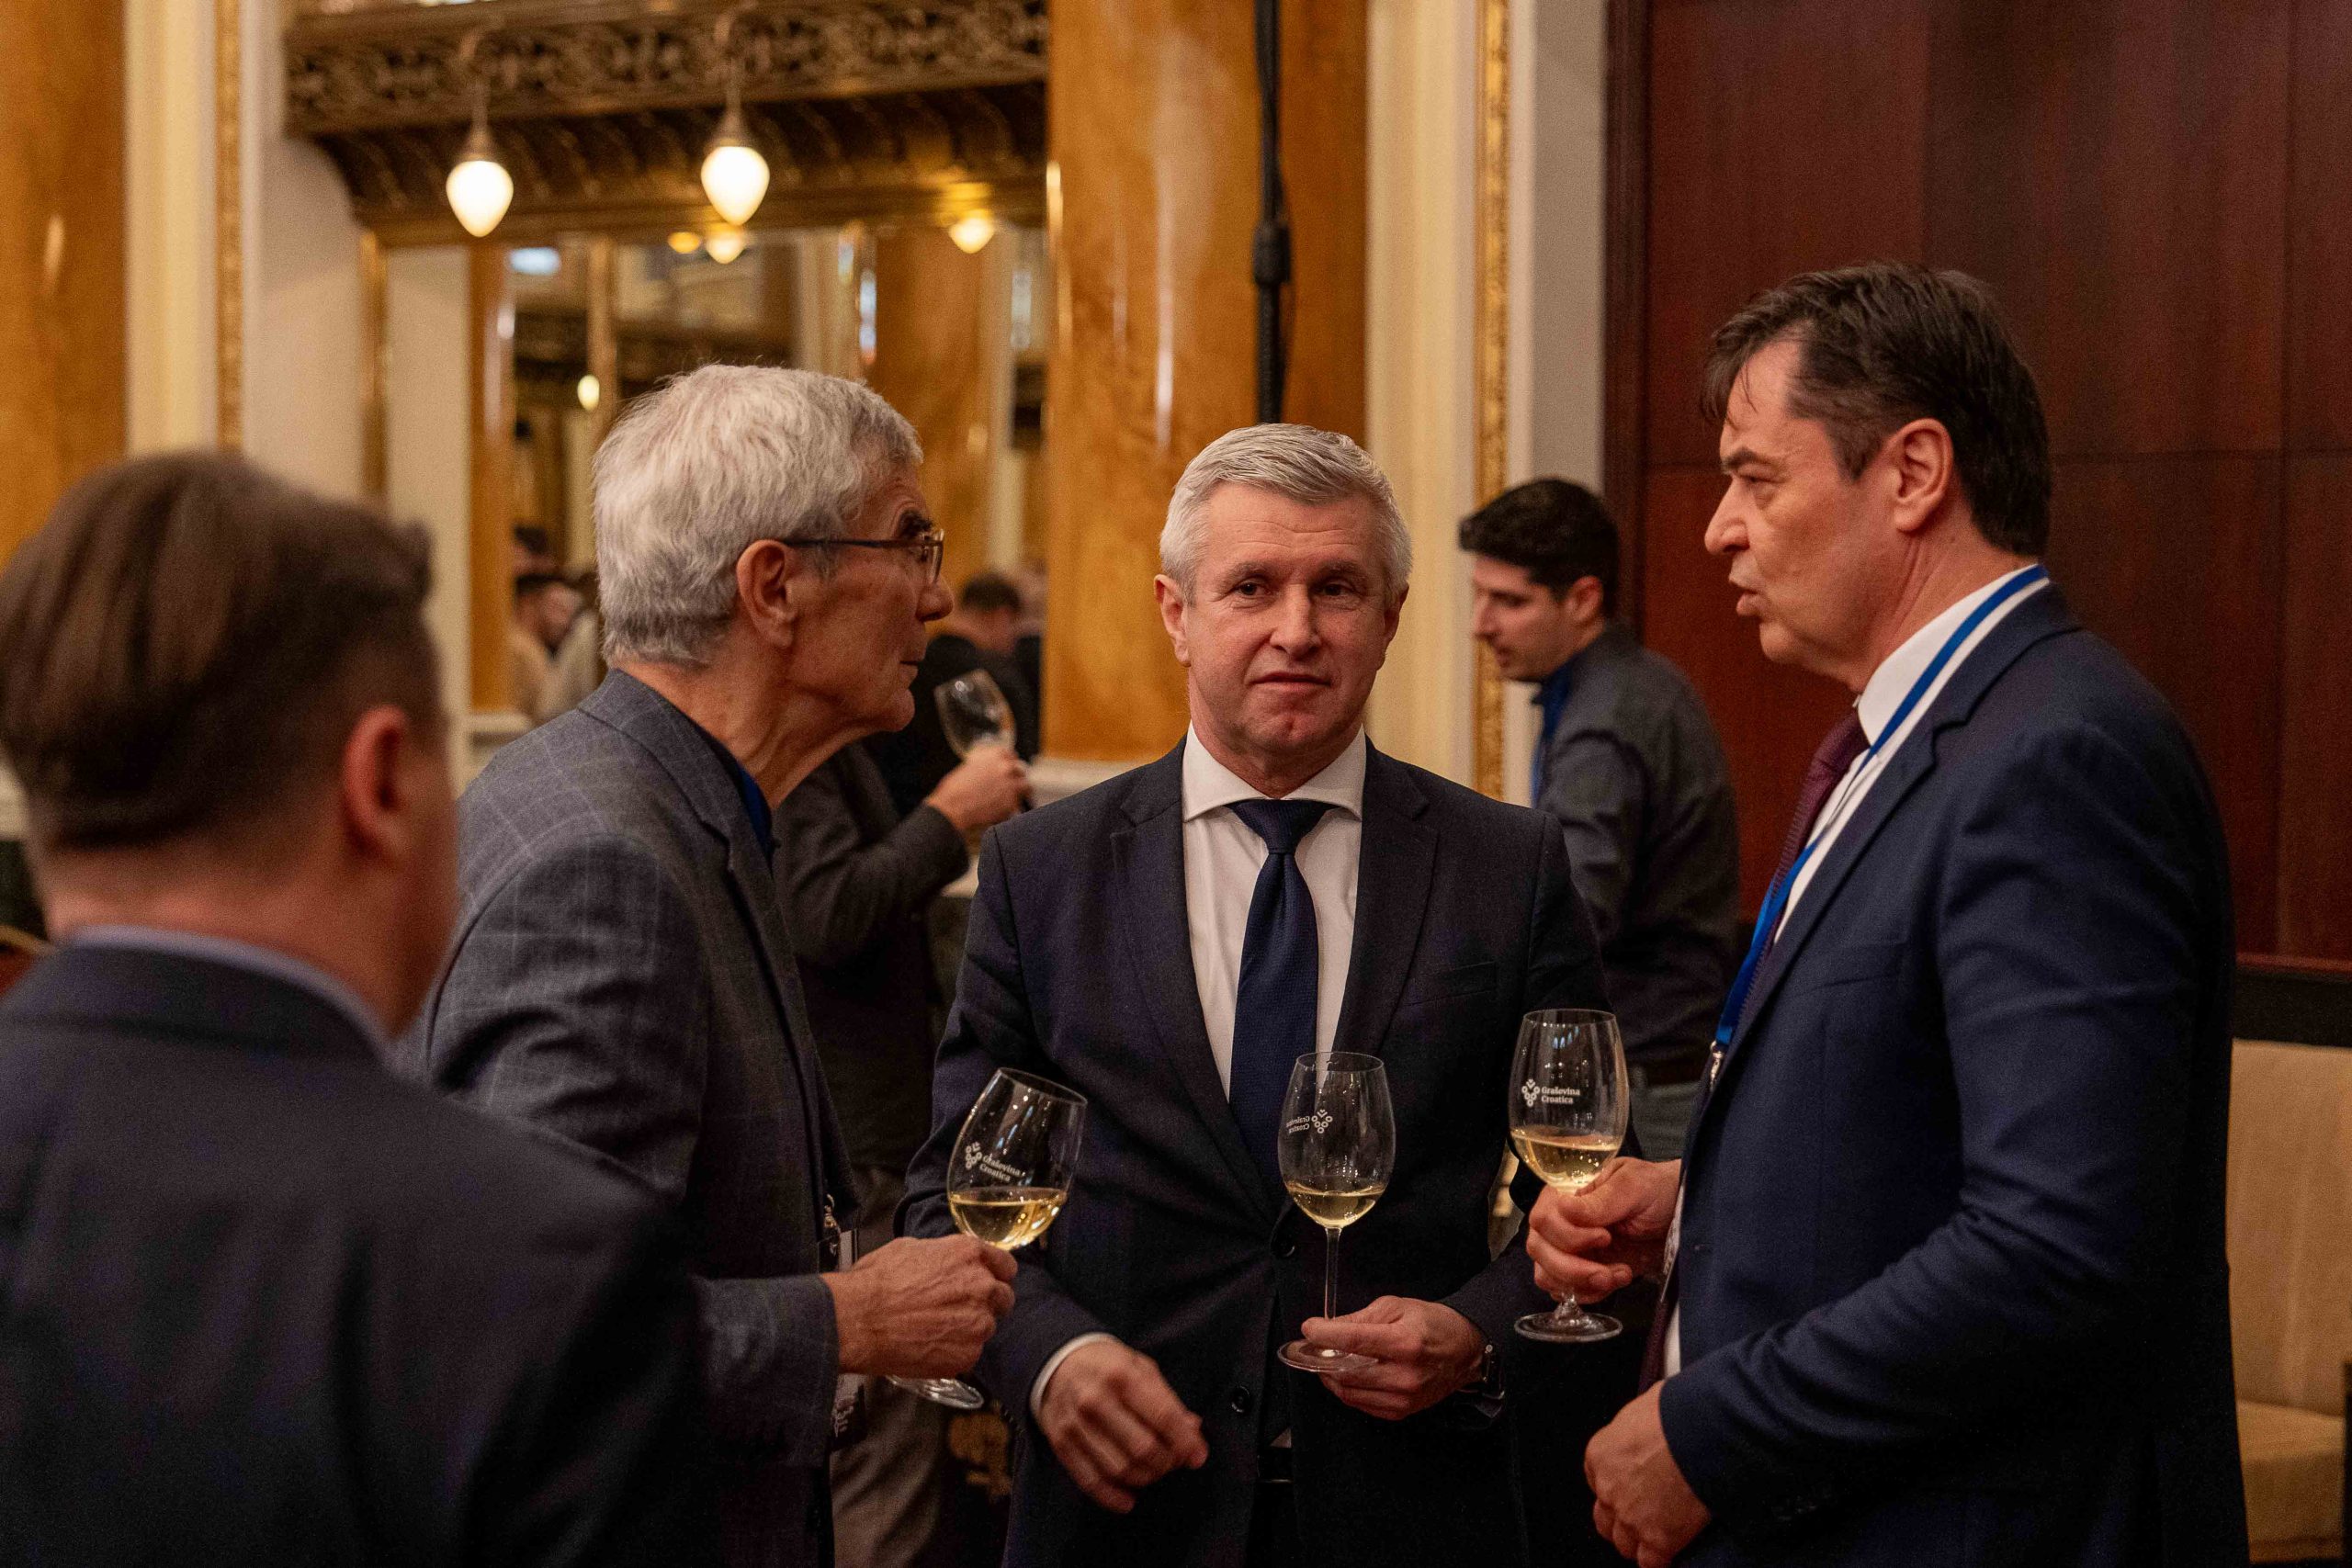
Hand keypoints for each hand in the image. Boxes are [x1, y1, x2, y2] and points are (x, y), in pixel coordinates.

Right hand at [823, 1235, 1015, 1377]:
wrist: (858, 1320)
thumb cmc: (876, 1282)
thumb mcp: (910, 1248)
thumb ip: (943, 1255)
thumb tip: (947, 1262)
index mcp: (969, 1255)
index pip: (1006, 1265)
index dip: (996, 1274)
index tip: (989, 1281)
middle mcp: (982, 1287)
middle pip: (1003, 1298)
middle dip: (987, 1303)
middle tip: (960, 1309)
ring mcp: (977, 1324)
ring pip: (986, 1327)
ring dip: (969, 1328)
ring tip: (936, 1330)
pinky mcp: (967, 1355)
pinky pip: (970, 1353)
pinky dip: (955, 1351)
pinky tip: (930, 1346)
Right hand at [925, 746, 1028, 832]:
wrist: (952, 807)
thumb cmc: (955, 789)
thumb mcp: (969, 766)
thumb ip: (985, 764)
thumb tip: (992, 769)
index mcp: (995, 755)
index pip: (1011, 755)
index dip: (1008, 763)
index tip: (1006, 769)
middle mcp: (1006, 767)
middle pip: (1020, 770)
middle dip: (1015, 777)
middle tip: (1008, 785)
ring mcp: (1011, 786)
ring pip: (1026, 786)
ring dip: (1020, 791)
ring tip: (1011, 797)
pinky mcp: (1012, 804)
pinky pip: (1018, 805)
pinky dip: (1011, 808)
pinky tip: (1000, 810)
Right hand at [1036, 1338, 1208, 1512]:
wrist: (1057, 1363)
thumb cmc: (1108, 1366)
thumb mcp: (1141, 1368)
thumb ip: (1167, 1400)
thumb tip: (1192, 1431)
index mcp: (1121, 1376)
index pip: (1163, 1417)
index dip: (1186, 1442)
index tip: (1198, 1456)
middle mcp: (1096, 1400)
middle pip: (1143, 1449)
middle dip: (1168, 1462)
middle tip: (1175, 1461)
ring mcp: (1076, 1425)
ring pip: (1120, 1469)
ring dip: (1146, 1478)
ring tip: (1154, 1470)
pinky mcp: (1061, 1444)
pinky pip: (1090, 1481)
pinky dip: (1113, 1497)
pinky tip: (1129, 1499)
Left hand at [1301, 1297, 1485, 1420]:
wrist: (1465, 1352)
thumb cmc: (1433, 1324)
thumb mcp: (1397, 1306)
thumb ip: (1361, 1318)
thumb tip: (1328, 1328)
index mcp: (1405, 1343)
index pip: (1353, 1341)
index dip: (1324, 1334)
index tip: (1309, 1328)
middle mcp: (1404, 1375)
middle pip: (1345, 1373)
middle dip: (1321, 1358)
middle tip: (1314, 1346)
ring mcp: (1403, 1397)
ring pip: (1349, 1393)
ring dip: (1331, 1376)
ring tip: (1329, 1360)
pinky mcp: (1402, 1411)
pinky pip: (1362, 1404)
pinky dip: (1348, 1390)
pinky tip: (1347, 1375)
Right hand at [1527, 1157, 1680, 1304]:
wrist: (1682, 1218)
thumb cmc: (1658, 1191)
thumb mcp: (1633, 1187)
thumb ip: (1600, 1201)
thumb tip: (1564, 1208)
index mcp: (1567, 1194)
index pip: (1542, 1219)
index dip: (1567, 1235)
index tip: (1605, 1236)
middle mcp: (1561, 1223)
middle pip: (1539, 1251)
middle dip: (1573, 1268)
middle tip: (1609, 1270)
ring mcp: (1571, 1250)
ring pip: (1547, 1275)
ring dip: (1582, 1283)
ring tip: (1617, 1275)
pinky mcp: (1584, 1272)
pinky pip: (1566, 1292)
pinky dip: (1590, 1294)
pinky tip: (1618, 1278)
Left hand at [1586, 1383, 1708, 1567]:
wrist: (1704, 1432)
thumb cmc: (1681, 1411)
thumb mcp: (1648, 1403)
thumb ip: (1642, 1423)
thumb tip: (1655, 1416)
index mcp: (1601, 1455)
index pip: (1597, 1481)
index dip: (1617, 1487)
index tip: (1631, 1489)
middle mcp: (1609, 1489)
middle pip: (1605, 1518)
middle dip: (1622, 1519)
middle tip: (1643, 1515)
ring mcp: (1631, 1517)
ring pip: (1624, 1544)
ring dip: (1639, 1542)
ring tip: (1658, 1536)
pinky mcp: (1658, 1539)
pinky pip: (1651, 1563)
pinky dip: (1660, 1561)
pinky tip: (1671, 1555)